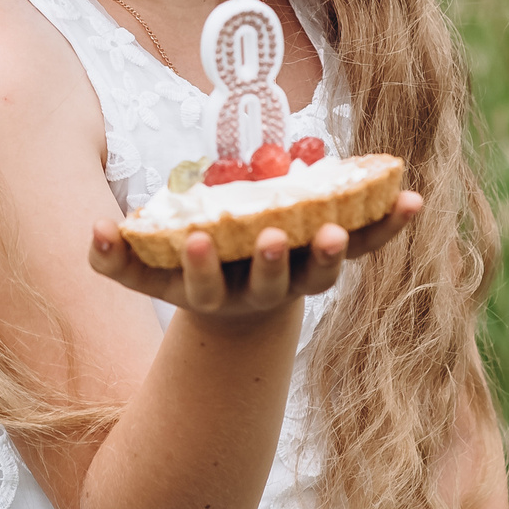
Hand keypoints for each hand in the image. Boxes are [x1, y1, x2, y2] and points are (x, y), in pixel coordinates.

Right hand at [85, 190, 422, 323]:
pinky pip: (365, 244)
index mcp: (213, 296)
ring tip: (338, 226)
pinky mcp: (335, 260)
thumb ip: (116, 256)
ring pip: (322, 272)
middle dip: (270, 261)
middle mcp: (262, 295)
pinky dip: (388, 225)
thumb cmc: (185, 273)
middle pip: (271, 285)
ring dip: (333, 251)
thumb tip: (96, 232)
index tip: (195, 240)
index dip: (200, 267)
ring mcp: (302, 280)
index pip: (204, 287)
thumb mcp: (147, 271)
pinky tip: (412, 199)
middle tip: (270, 236)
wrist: (242, 308)